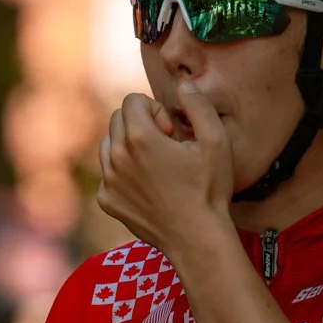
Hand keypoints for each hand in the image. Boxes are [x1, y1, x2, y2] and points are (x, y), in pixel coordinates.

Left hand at [97, 83, 232, 257]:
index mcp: (139, 138)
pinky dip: (124, 172)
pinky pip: (108, 173)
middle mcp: (115, 157)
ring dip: (130, 146)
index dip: (156, 111)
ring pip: (109, 144)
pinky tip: (150, 186)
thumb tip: (183, 84)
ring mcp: (108, 180)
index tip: (172, 132)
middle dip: (142, 124)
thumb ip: (198, 105)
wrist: (196, 237)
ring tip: (158, 165)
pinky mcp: (106, 199)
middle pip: (118, 119)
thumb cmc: (209, 189)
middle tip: (167, 147)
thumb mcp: (216, 141)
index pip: (131, 101)